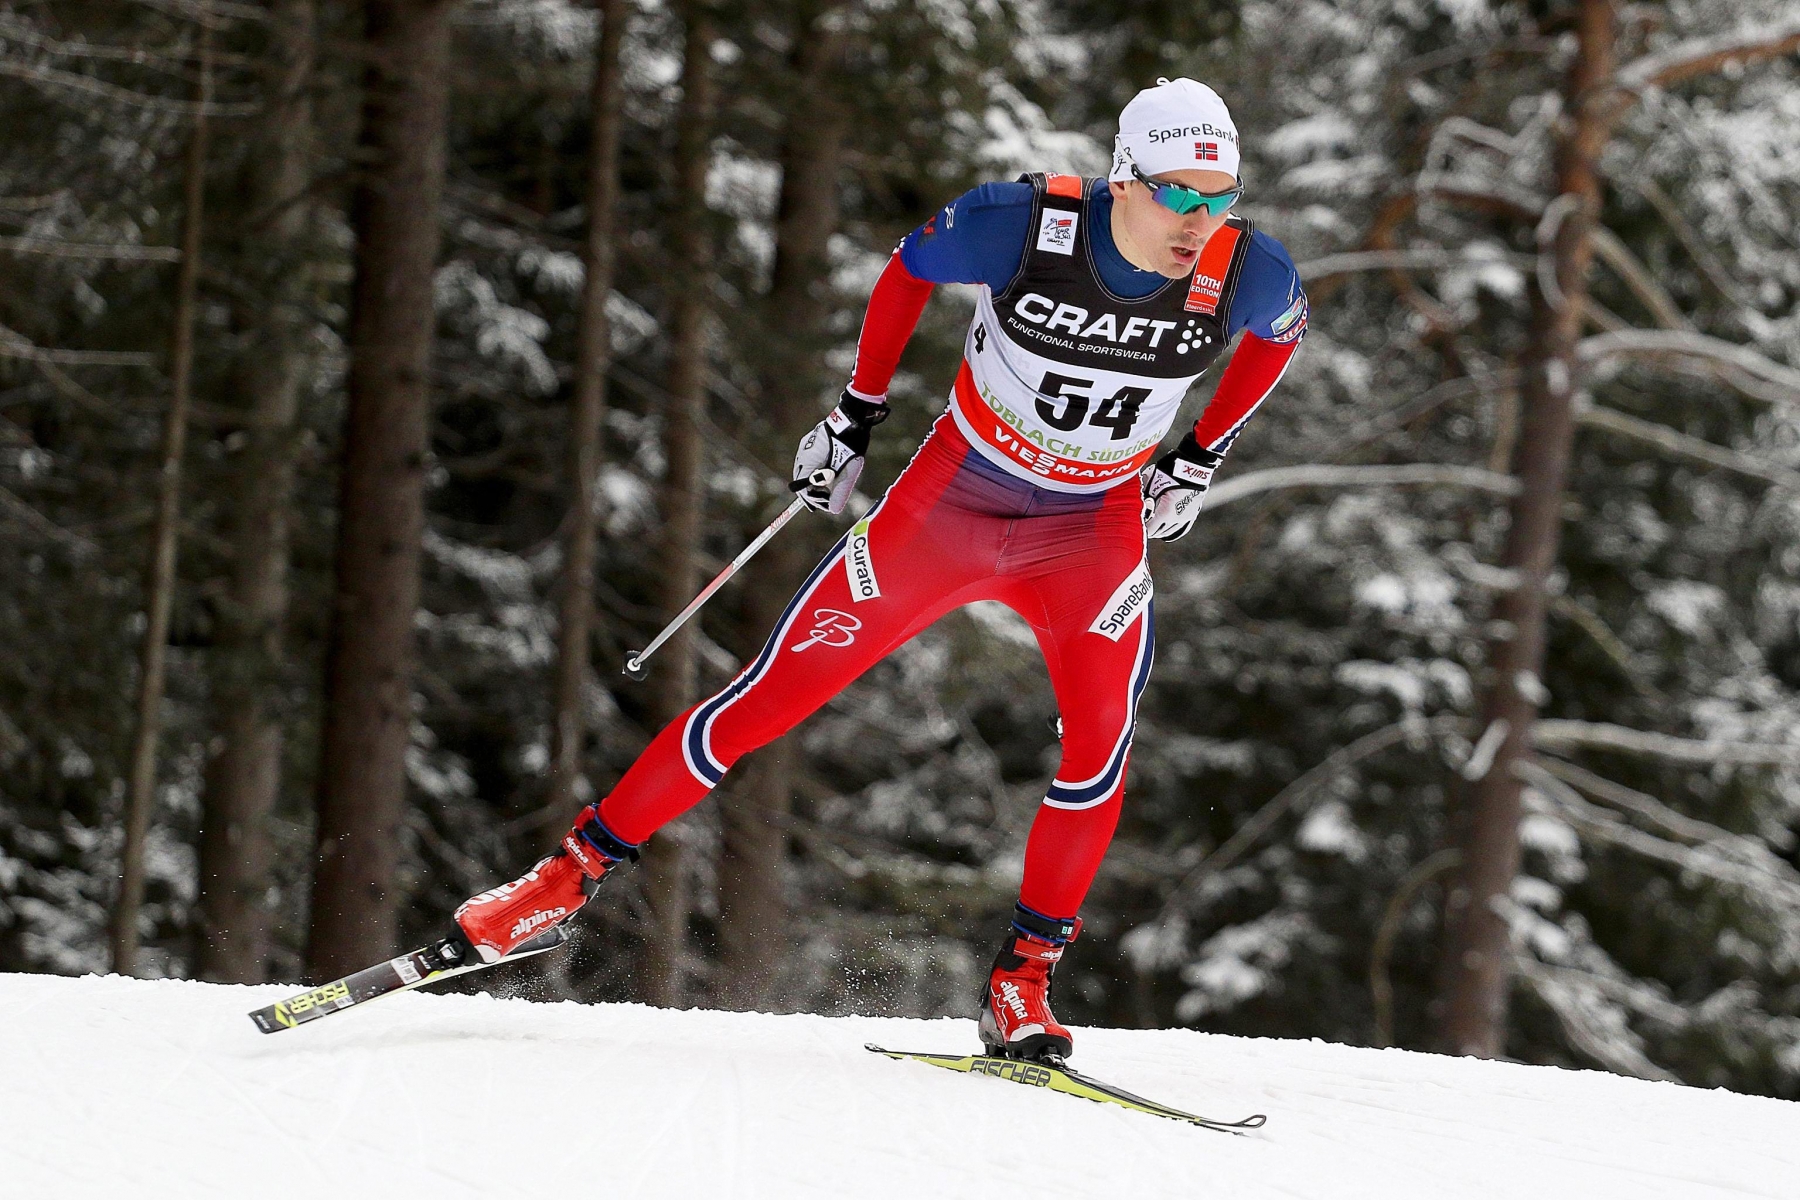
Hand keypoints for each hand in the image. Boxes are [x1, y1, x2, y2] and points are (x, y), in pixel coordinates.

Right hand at [791, 390, 888, 513]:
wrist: (854, 418)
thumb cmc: (851, 444)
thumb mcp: (849, 471)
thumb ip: (840, 491)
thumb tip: (834, 510)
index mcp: (808, 461)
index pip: (803, 488)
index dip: (814, 500)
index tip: (827, 505)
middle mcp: (803, 453)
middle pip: (804, 480)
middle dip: (816, 492)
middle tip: (829, 500)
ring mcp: (807, 446)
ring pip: (807, 471)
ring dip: (818, 482)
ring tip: (832, 486)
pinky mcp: (813, 442)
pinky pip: (812, 462)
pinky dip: (820, 471)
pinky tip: (831, 473)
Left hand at [1142, 432, 1222, 541]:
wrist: (1193, 466)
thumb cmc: (1170, 472)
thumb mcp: (1152, 482)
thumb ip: (1143, 496)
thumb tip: (1134, 501)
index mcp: (1165, 513)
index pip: (1150, 530)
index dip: (1141, 529)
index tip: (1134, 525)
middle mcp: (1176, 519)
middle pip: (1158, 532)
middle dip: (1149, 529)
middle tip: (1141, 524)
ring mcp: (1186, 518)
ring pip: (1169, 532)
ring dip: (1159, 530)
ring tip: (1151, 527)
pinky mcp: (1192, 514)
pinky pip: (1181, 529)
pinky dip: (1171, 531)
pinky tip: (1165, 531)